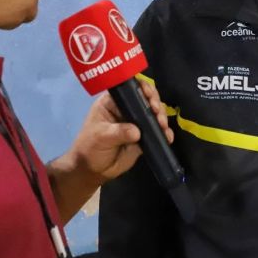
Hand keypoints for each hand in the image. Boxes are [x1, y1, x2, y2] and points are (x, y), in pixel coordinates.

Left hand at [47, 80, 172, 221]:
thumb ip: (118, 132)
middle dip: (155, 103)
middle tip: (157, 113)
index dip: (142, 89)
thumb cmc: (90, 147)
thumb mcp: (101, 136)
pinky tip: (168, 137)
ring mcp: (136, 122)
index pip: (130, 88)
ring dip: (162, 117)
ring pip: (154, 113)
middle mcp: (126, 108)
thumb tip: (137, 132)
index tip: (149, 97)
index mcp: (113, 102)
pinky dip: (164, 132)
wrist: (92, 169)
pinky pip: (157, 131)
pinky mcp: (143, 136)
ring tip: (162, 126)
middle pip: (146, 98)